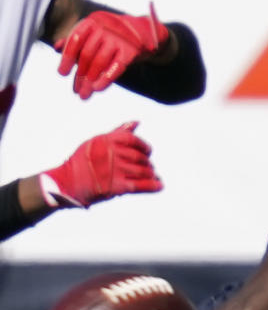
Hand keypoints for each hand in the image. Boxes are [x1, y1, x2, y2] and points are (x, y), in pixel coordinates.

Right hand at [39, 122, 162, 207]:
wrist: (66, 183)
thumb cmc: (81, 162)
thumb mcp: (97, 141)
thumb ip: (118, 132)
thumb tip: (136, 122)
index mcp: (107, 140)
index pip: (134, 140)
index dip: (144, 146)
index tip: (147, 152)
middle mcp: (112, 153)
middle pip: (140, 158)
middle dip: (147, 163)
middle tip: (148, 167)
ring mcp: (116, 170)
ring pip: (143, 171)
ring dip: (151, 174)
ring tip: (153, 176)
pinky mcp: (117, 186)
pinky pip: (141, 185)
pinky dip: (153, 186)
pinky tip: (160, 185)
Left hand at [56, 2, 169, 98]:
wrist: (146, 33)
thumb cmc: (114, 34)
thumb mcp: (96, 32)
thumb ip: (77, 39)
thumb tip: (56, 48)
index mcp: (92, 21)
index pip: (75, 40)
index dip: (66, 57)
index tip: (62, 73)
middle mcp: (105, 28)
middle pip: (87, 54)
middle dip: (79, 74)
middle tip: (76, 90)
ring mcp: (119, 39)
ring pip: (99, 62)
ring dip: (90, 80)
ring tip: (85, 94)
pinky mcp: (131, 51)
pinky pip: (116, 67)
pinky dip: (106, 78)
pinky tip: (98, 89)